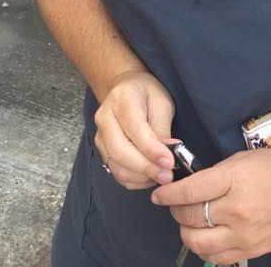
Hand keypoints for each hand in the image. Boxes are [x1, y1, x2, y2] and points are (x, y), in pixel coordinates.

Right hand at [94, 68, 175, 189]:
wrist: (126, 89)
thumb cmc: (147, 94)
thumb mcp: (161, 102)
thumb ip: (162, 128)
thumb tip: (166, 156)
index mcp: (122, 99)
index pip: (135, 130)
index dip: (152, 150)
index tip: (170, 162)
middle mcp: (105, 118)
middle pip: (120, 151)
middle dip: (146, 168)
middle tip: (167, 176)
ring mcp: (100, 136)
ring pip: (116, 166)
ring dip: (141, 177)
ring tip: (162, 176)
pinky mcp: (101, 151)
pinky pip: (116, 173)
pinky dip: (134, 180)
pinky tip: (150, 177)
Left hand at [151, 149, 270, 263]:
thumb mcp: (247, 158)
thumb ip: (218, 172)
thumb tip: (193, 183)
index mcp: (235, 180)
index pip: (190, 190)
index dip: (168, 194)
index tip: (159, 194)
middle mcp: (235, 210)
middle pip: (189, 217)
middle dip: (174, 211)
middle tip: (174, 204)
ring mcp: (243, 234)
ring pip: (198, 242)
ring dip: (186, 232)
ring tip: (188, 222)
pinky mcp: (250, 250)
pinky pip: (217, 257)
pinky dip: (205, 248)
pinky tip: (206, 237)